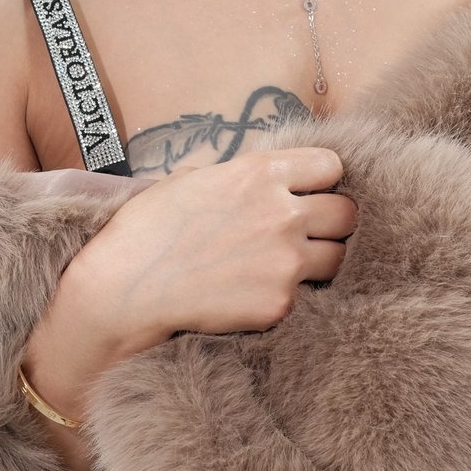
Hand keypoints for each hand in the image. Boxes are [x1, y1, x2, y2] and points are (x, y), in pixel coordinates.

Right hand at [73, 146, 357, 342]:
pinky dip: (294, 295)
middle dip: (332, 221)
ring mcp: (285, 260)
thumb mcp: (188, 180)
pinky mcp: (280, 303)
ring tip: (290, 266)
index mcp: (259, 173)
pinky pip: (309, 295)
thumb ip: (232, 175)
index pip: (331, 166)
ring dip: (322, 260)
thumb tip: (247, 176)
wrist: (124, 290)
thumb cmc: (146, 231)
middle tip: (309, 233)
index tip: (309, 192)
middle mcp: (281, 212)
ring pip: (339, 256)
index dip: (322, 180)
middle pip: (346, 213)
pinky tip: (265, 294)